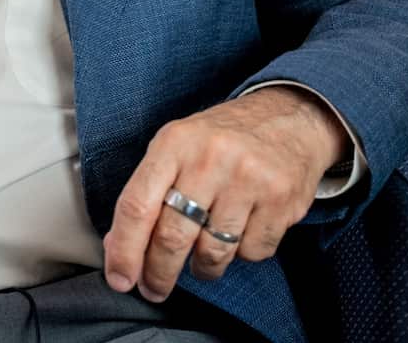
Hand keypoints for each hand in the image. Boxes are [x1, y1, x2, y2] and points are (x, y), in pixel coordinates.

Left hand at [102, 87, 347, 302]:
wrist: (287, 118)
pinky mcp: (281, 201)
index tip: (120, 278)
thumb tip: (120, 244)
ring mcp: (248, 180)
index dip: (125, 248)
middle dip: (159, 273)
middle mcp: (210, 159)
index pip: (138, 204)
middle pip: (173, 236)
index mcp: (174, 142)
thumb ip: (148, 190)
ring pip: (213, 252)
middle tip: (154, 288)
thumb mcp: (177, 146)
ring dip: (202, 268)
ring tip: (200, 261)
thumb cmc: (220, 138)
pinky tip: (238, 235)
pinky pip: (252, 252)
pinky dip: (241, 254)